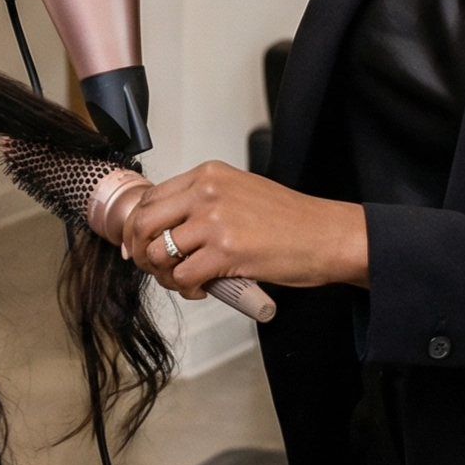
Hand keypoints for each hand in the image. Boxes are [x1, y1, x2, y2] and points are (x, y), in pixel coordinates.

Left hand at [120, 163, 368, 293]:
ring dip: (165, 275)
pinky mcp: (226, 252)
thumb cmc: (290, 220)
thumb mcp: (240, 192)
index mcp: (208, 175)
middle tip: (155, 269)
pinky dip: (187, 289)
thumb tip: (165, 229)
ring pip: (159, 253)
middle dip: (141, 253)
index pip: (150, 198)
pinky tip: (203, 290)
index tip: (138, 247)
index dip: (137, 228)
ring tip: (184, 282)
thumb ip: (203, 202)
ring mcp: (215, 222)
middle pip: (144, 224)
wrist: (327, 235)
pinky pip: (183, 277)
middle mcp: (206, 192)